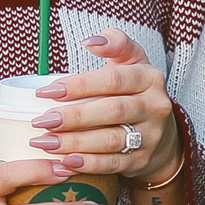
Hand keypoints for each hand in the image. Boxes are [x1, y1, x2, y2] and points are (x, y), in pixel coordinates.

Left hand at [24, 31, 182, 184]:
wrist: (162, 136)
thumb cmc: (135, 93)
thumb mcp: (132, 63)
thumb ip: (116, 44)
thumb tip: (91, 40)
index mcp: (149, 78)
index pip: (113, 80)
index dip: (80, 85)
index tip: (47, 91)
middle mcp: (154, 106)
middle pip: (112, 111)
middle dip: (74, 117)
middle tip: (41, 121)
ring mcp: (151, 136)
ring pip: (111, 140)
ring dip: (75, 143)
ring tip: (45, 142)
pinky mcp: (142, 160)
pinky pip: (113, 164)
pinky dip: (87, 164)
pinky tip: (65, 162)